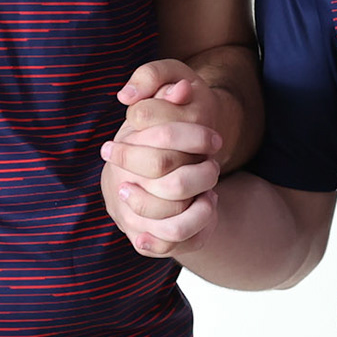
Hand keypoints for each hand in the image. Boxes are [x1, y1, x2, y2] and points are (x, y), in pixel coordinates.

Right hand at [102, 101, 223, 259]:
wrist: (133, 174)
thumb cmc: (150, 135)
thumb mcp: (156, 106)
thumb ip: (163, 89)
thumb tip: (182, 89)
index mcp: (120, 154)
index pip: (161, 150)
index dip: (196, 141)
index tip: (215, 140)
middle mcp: (120, 189)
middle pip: (173, 188)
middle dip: (204, 175)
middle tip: (213, 166)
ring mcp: (130, 219)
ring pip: (174, 228)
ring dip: (202, 210)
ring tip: (211, 192)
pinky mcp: (142, 240)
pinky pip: (171, 248)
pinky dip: (195, 231)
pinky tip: (203, 208)